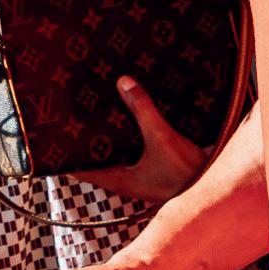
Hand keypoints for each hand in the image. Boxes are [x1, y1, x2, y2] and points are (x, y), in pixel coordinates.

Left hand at [70, 77, 207, 203]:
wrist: (217, 186)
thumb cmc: (187, 173)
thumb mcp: (163, 139)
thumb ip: (143, 111)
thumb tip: (123, 83)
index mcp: (119, 180)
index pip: (80, 170)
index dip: (64, 156)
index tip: (51, 136)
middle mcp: (125, 180)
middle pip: (94, 159)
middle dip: (84, 139)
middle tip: (69, 114)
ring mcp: (139, 175)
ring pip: (113, 154)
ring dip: (106, 136)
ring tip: (93, 109)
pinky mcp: (152, 168)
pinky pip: (131, 149)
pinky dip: (126, 134)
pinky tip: (127, 115)